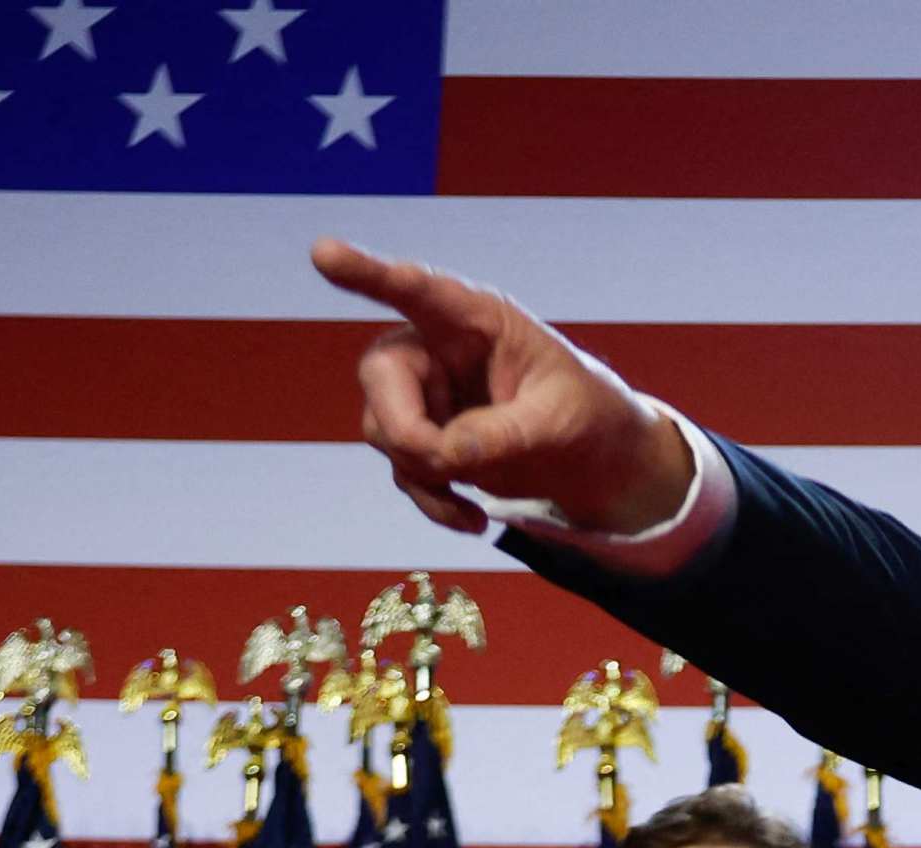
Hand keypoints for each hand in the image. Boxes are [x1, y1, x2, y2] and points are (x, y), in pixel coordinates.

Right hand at [310, 239, 694, 536]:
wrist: (596, 460)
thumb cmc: (586, 416)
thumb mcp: (562, 420)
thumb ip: (506, 432)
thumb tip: (446, 454)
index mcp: (477, 319)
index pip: (417, 290)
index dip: (367, 273)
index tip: (324, 253)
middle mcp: (439, 348)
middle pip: (381, 375)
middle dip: (403, 427)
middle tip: (440, 462)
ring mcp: (426, 394)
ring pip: (383, 429)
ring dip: (423, 472)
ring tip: (476, 505)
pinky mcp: (425, 437)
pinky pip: (403, 469)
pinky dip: (431, 500)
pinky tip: (472, 521)